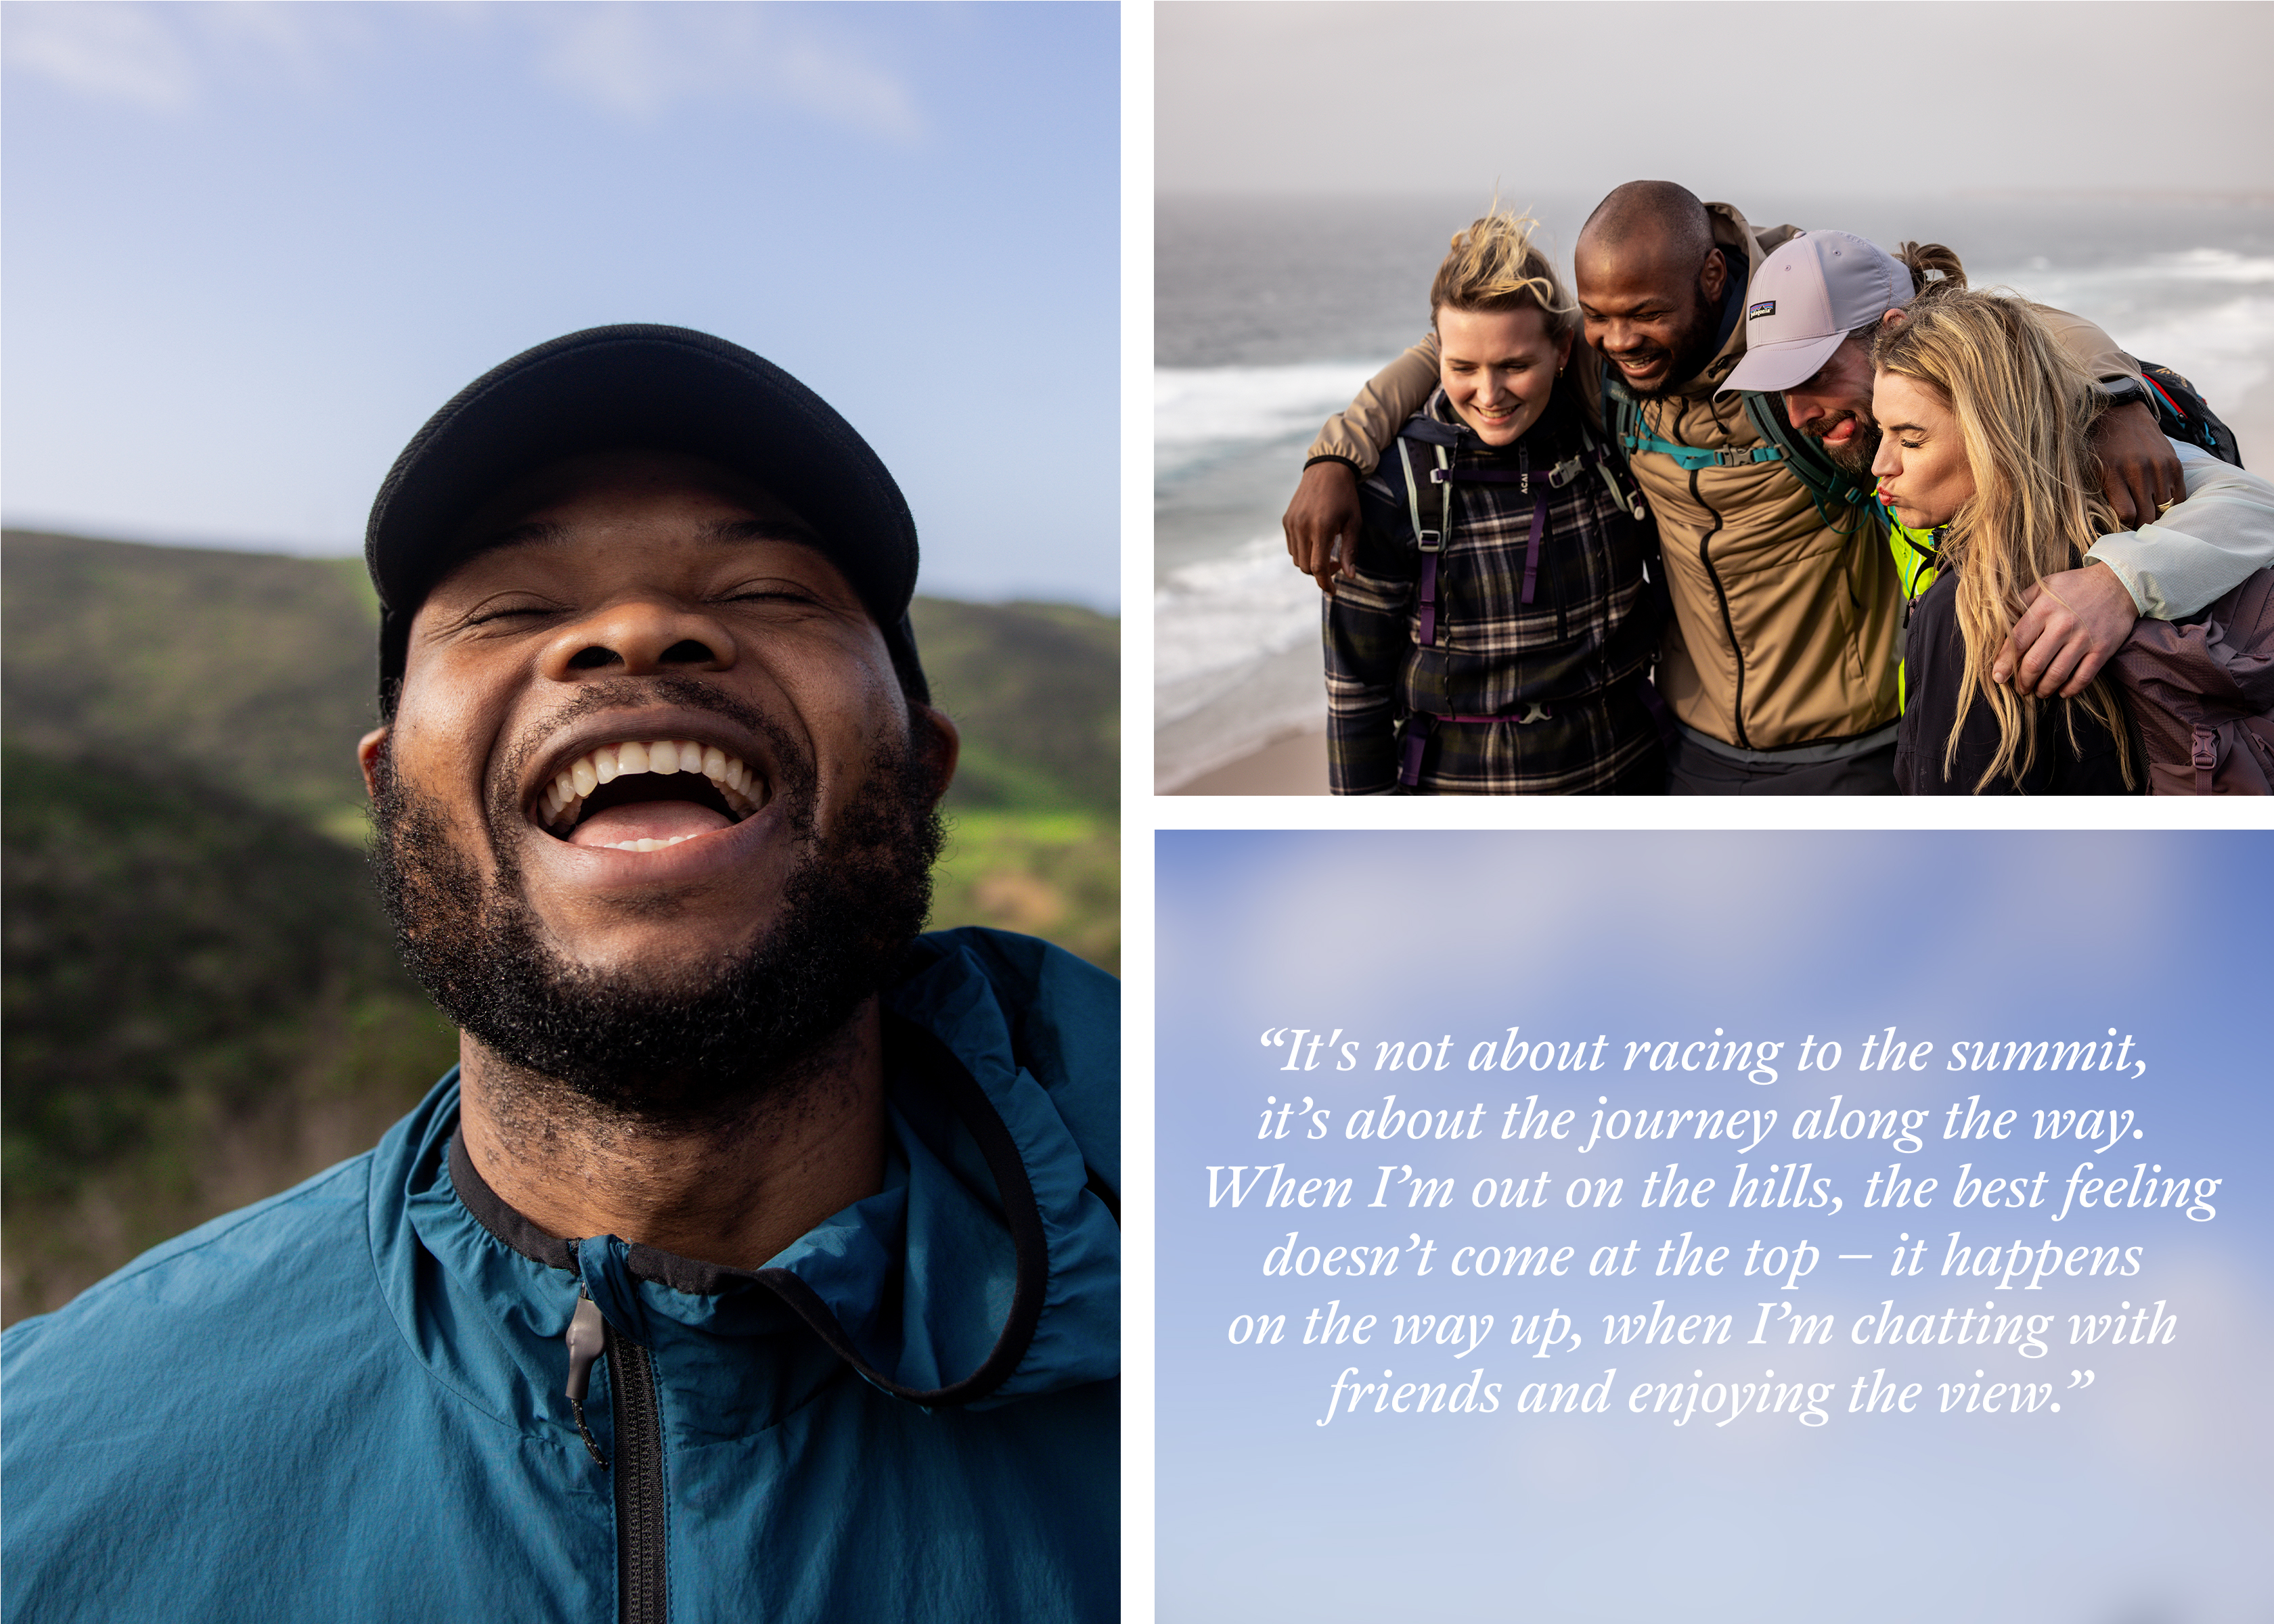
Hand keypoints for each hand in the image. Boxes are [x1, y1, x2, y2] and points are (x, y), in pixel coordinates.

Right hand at [1282, 461, 1360, 594]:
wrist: (1328, 469)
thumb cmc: (1346, 496)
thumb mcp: (1354, 522)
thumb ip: (1350, 550)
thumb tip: (1350, 576)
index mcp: (1321, 528)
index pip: (1317, 568)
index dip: (1325, 583)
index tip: (1333, 591)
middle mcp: (1302, 527)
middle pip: (1305, 567)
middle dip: (1320, 573)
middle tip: (1337, 564)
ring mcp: (1291, 523)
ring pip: (1297, 559)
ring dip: (1311, 563)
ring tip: (1327, 553)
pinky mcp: (1286, 520)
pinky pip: (1292, 546)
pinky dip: (1303, 552)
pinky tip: (1316, 542)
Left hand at [1992, 564, 2139, 698]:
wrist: (2119, 583)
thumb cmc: (2075, 586)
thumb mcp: (2045, 585)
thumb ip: (2021, 602)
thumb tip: (1999, 620)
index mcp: (2044, 609)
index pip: (2017, 642)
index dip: (2004, 663)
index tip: (1998, 677)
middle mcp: (2063, 625)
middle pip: (2034, 663)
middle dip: (2023, 681)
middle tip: (2020, 688)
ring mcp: (2084, 639)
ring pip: (2057, 674)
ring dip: (2044, 688)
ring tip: (2038, 692)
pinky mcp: (2102, 649)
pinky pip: (2083, 677)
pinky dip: (2070, 690)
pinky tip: (2062, 692)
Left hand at [2090, 399, 2183, 527]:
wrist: (2122, 415)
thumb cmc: (2102, 447)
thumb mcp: (2093, 469)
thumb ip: (2104, 494)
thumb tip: (2116, 525)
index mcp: (2113, 473)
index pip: (2127, 514)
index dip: (2125, 525)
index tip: (2122, 525)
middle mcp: (2139, 470)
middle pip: (2147, 515)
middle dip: (2141, 525)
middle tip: (2136, 524)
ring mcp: (2159, 466)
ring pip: (2164, 508)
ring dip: (2156, 514)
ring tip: (2147, 511)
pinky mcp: (2175, 463)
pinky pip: (2179, 496)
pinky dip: (2171, 503)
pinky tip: (2160, 501)